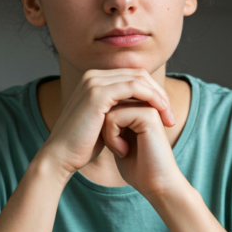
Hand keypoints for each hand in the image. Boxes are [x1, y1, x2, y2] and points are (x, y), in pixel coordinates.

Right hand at [41, 68, 175, 185]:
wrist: (61, 157)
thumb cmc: (82, 145)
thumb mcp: (105, 123)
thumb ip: (118, 110)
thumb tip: (137, 109)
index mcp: (94, 80)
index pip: (133, 76)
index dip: (153, 92)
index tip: (165, 113)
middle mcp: (93, 75)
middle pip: (138, 74)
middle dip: (159, 93)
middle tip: (170, 116)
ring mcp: (94, 81)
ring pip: (139, 79)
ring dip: (159, 96)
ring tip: (168, 117)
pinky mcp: (98, 92)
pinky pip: (134, 87)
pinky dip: (151, 98)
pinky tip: (159, 113)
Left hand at [100, 98, 182, 198]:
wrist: (157, 186)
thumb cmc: (137, 169)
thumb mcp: (118, 141)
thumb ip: (111, 123)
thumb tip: (93, 111)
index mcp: (140, 109)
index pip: (108, 106)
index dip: (104, 128)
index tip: (118, 148)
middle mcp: (145, 104)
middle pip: (108, 105)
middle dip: (105, 129)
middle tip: (118, 149)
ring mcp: (148, 107)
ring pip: (108, 110)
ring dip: (108, 134)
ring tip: (121, 151)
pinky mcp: (148, 115)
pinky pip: (114, 116)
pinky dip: (112, 137)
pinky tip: (123, 151)